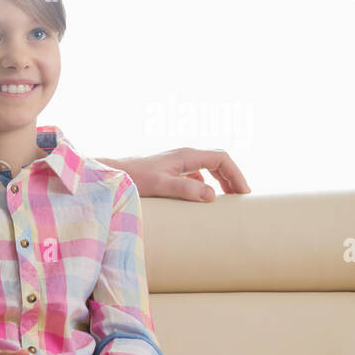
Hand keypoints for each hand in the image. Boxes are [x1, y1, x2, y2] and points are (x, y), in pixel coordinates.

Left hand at [117, 147, 250, 201]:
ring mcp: (175, 162)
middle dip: (231, 178)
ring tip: (225, 200)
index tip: (243, 192)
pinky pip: (194, 175)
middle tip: (239, 198)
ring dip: (218, 182)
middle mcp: (183, 155)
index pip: (222, 158)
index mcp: (186, 155)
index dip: (236, 174)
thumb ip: (185, 188)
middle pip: (217, 162)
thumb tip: (212, 195)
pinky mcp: (168, 171)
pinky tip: (201, 199)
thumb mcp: (161, 184)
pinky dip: (204, 185)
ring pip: (206, 168)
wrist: (112, 173)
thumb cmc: (133, 178)